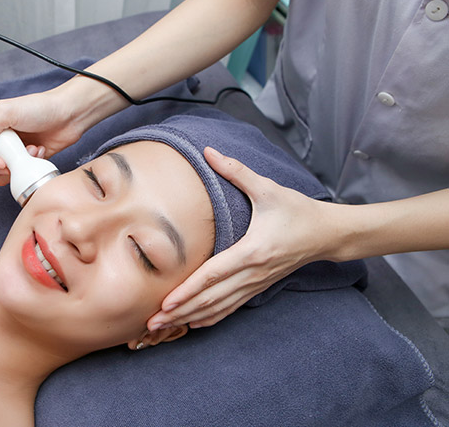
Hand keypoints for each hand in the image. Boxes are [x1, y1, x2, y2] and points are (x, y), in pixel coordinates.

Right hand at [0, 88, 85, 183]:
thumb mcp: (5, 113)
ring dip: (14, 167)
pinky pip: (16, 177)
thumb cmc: (39, 108)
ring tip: (29, 151)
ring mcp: (8, 152)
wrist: (69, 115)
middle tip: (12, 161)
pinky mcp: (23, 162)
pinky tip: (37, 152)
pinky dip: (28, 168)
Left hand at [147, 147, 333, 329]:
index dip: (188, 290)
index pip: (213, 274)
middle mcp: (252, 273)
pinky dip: (210, 318)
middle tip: (152, 323)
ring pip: (218, 307)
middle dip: (180, 312)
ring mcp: (255, 284)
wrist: (327, 234)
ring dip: (189, 318)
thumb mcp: (268, 187)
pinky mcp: (258, 287)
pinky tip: (191, 324)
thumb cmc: (297, 210)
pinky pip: (230, 307)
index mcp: (252, 250)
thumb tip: (209, 150)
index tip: (166, 302)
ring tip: (162, 327)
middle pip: (210, 298)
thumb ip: (236, 171)